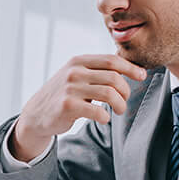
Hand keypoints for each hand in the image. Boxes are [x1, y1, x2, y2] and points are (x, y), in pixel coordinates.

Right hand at [11, 54, 147, 160]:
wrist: (36, 114)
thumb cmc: (63, 95)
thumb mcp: (76, 76)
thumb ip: (97, 71)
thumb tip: (131, 69)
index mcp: (78, 61)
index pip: (111, 60)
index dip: (130, 68)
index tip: (142, 76)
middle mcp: (74, 72)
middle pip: (114, 78)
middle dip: (126, 91)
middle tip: (124, 101)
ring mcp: (70, 88)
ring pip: (109, 94)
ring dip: (120, 105)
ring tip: (119, 110)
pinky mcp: (67, 106)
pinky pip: (98, 111)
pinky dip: (106, 117)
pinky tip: (103, 119)